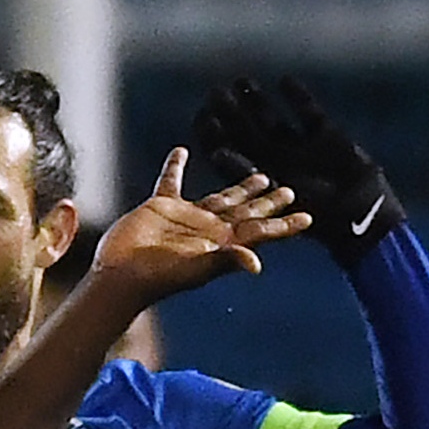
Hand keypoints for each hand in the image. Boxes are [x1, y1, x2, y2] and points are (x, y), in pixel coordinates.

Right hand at [89, 149, 308, 306]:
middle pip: (247, 211)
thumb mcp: (195, 269)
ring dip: (240, 186)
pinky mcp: (160, 207)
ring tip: (261, 175)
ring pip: (220, 196)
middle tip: (291, 191)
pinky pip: (171, 182)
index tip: (307, 217)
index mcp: (222, 244)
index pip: (260, 230)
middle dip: (269, 203)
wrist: (120, 275)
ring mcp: (187, 217)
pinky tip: (181, 151)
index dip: (283, 224)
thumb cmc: (158, 277)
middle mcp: (209, 229)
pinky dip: (175, 167)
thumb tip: (257, 263)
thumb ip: (226, 260)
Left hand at [191, 77, 403, 268]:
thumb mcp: (275, 196)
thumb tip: (215, 154)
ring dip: (257, 102)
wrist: (362, 214)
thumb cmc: (317, 215)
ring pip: (272, 120)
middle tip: (215, 92)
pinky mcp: (327, 136)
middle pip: (246, 131)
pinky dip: (298, 98)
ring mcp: (299, 147)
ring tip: (241, 82)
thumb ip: (246, 174)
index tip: (202, 114)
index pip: (229, 151)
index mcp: (258, 177)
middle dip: (231, 113)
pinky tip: (285, 81)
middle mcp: (275, 160)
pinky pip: (308, 113)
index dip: (215, 134)